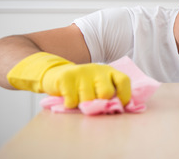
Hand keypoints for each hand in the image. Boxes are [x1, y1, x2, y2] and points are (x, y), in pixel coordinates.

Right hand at [7, 52, 130, 107]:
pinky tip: (68, 100)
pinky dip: (70, 105)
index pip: (123, 81)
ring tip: (79, 100)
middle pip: (106, 92)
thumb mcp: (97, 85)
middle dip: (99, 103)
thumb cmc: (81, 85)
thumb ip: (108, 94)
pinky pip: (72, 101)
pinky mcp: (66, 77)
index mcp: (109, 71)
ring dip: (83, 105)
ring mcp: (81, 72)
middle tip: (92, 104)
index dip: (124, 95)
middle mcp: (97, 69)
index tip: (119, 105)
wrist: (54, 73)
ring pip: (88, 99)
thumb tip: (119, 110)